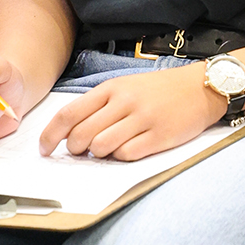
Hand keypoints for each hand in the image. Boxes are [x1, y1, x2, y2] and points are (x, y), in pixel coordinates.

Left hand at [39, 66, 224, 160]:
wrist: (200, 87)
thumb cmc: (158, 90)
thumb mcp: (126, 87)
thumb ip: (100, 106)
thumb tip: (72, 133)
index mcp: (111, 89)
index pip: (70, 113)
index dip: (51, 134)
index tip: (44, 148)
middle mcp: (124, 103)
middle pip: (82, 135)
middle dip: (74, 149)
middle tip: (80, 151)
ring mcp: (142, 120)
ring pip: (102, 147)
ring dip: (98, 154)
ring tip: (107, 148)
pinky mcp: (158, 137)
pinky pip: (127, 155)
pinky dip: (121, 156)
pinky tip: (128, 149)